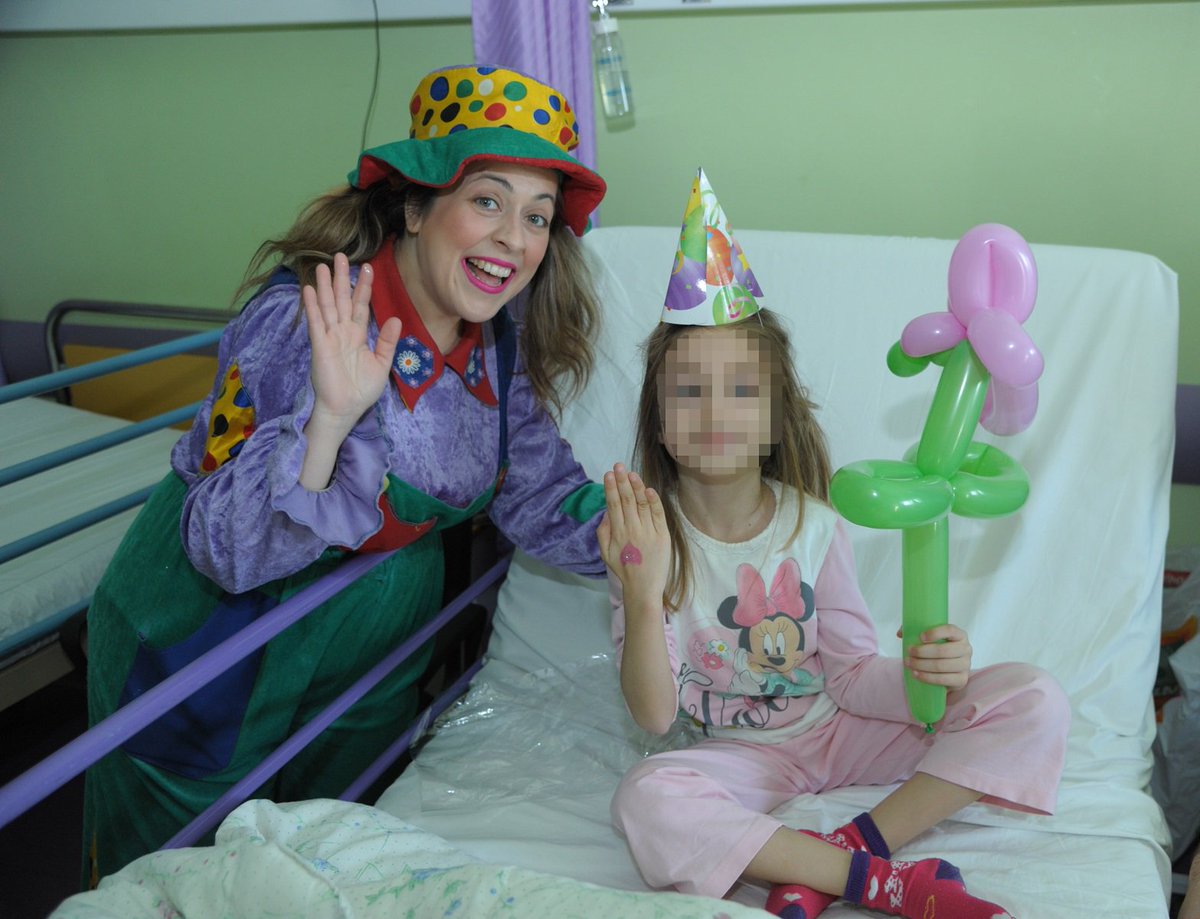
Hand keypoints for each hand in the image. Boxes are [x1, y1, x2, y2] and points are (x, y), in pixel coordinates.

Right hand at [302, 253, 401, 433]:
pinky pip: (316, 323)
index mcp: (357, 335)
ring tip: (322, 266)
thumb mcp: (381, 364)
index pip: (361, 306)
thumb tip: (395, 319)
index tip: (367, 267)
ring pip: (328, 306)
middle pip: (342, 300)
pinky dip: (312, 307)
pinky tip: (309, 290)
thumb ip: (387, 342)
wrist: (346, 409)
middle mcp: (342, 332)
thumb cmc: (362, 390)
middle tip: (340, 255)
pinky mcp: (320, 346)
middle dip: (342, 278)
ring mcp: (330, 337)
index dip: (363, 287)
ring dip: (324, 286)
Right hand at [596, 463, 670, 611]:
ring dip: (636, 487)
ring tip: (632, 473)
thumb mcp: (605, 552)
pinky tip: (648, 489)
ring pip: (641, 504)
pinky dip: (653, 501)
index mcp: (617, 533)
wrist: (643, 587)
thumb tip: (606, 511)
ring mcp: (648, 532)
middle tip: (618, 466)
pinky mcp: (662, 536)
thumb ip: (602, 531)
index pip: (613, 505)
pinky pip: (658, 514)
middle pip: (626, 500)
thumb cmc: (624, 569)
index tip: (608, 474)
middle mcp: (632, 530)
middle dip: (622, 481)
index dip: (611, 488)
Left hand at [900, 623, 972, 691]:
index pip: (950, 630)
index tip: (920, 637)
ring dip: (922, 665)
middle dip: (922, 652)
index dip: (935, 633)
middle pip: (943, 650)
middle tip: (909, 652)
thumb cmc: (937, 650)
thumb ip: (915, 631)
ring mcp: (966, 665)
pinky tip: (916, 674)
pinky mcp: (962, 680)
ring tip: (908, 663)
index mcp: (960, 635)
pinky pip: (943, 679)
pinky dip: (927, 677)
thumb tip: (901, 633)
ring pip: (941, 666)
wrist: (947, 670)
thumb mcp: (929, 638)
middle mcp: (966, 649)